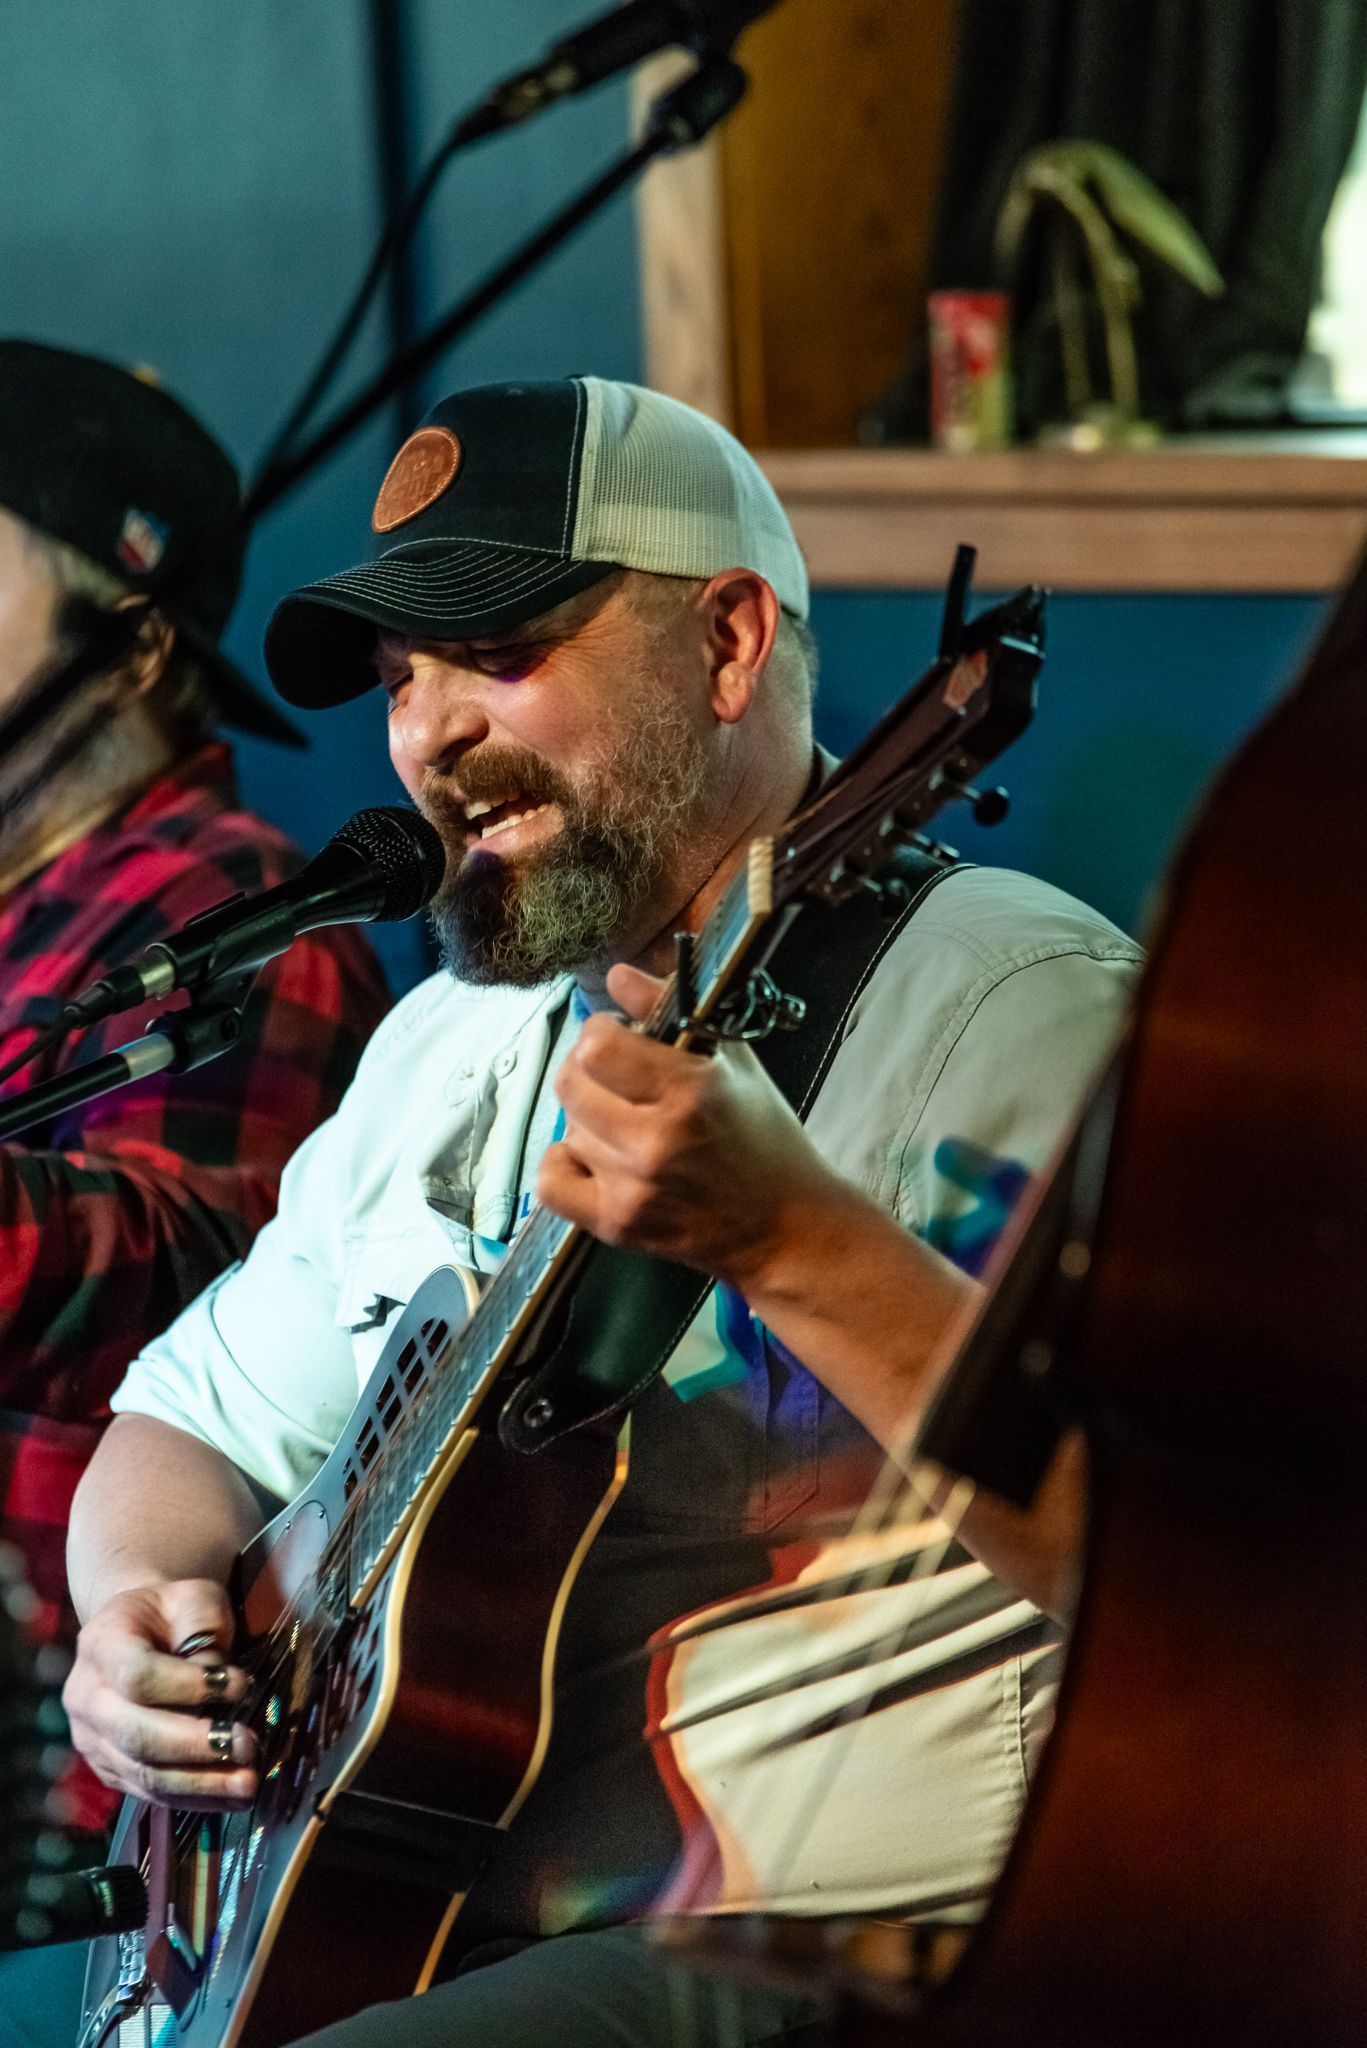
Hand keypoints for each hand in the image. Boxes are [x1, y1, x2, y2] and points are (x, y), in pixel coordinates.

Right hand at [62, 1579, 256, 1809]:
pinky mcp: (110, 1769)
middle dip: (196, 1745)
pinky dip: (193, 1797)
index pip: (137, 1675)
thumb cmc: (172, 1614)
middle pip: (136, 1733)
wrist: (140, 1633)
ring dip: (199, 1783)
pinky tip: (232, 1796)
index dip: (189, 1686)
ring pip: (142, 1772)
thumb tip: (215, 1674)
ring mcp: (92, 1739)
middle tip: (247, 1745)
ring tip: (247, 1783)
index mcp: (102, 1644)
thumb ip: (203, 1625)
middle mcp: (86, 1696)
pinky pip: (149, 1792)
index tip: (240, 1685)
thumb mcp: (194, 1597)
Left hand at [537, 962, 848, 1291]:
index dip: (602, 1031)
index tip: (622, 1036)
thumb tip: (617, 976)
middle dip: (588, 1069)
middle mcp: (655, 1141)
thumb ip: (671, 1010)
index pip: (597, 1044)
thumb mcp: (734, 1062)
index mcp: (690, 1091)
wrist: (784, 1227)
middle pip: (570, 1082)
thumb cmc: (765, 1139)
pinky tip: (596, 1158)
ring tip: (626, 1123)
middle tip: (617, 1076)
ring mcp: (633, 1188)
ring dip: (589, 1119)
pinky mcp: (617, 1225)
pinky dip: (565, 1165)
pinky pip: (551, 1183)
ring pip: (566, 1128)